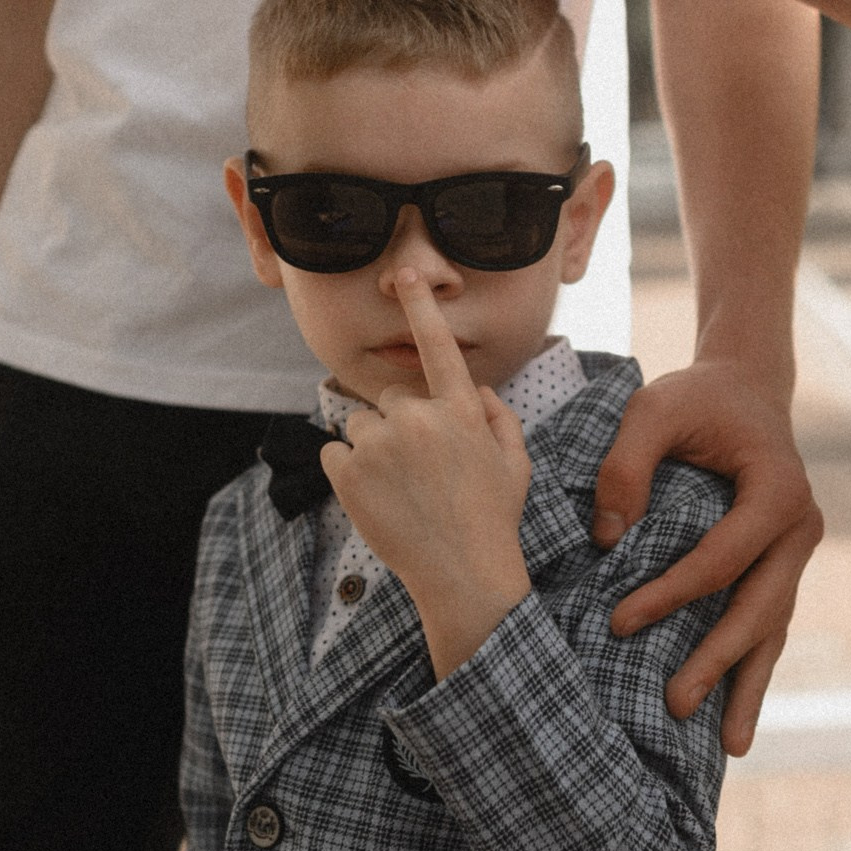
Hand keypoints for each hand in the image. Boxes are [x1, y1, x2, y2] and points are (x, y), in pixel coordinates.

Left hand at [322, 272, 535, 678]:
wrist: (464, 575)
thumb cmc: (493, 520)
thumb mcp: (516, 464)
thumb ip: (500, 419)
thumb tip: (480, 391)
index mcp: (462, 411)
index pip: (438, 347)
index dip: (422, 307)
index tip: (407, 275)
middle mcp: (420, 418)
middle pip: (392, 400)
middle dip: (400, 427)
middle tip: (420, 472)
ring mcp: (381, 444)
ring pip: (361, 425)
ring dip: (373, 450)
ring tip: (399, 490)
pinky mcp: (347, 471)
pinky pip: (334, 452)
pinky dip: (348, 472)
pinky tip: (377, 499)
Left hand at [595, 359, 821, 755]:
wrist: (747, 391)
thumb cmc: (697, 398)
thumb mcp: (653, 409)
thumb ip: (627, 465)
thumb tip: (605, 540)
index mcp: (778, 490)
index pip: (722, 560)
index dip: (671, 595)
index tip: (617, 623)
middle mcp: (800, 528)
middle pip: (760, 609)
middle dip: (717, 660)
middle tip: (675, 704)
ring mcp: (796, 555)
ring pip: (773, 630)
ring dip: (748, 686)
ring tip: (731, 747)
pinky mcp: (781, 570)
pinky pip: (766, 625)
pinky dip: (749, 669)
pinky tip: (732, 719)